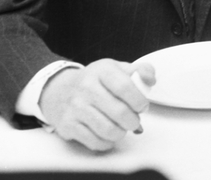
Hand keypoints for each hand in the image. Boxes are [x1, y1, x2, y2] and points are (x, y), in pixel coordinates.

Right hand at [39, 59, 153, 151]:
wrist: (60, 90)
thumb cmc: (94, 80)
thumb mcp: (116, 68)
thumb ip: (139, 71)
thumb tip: (151, 82)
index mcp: (102, 70)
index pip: (125, 86)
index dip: (139, 100)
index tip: (143, 106)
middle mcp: (87, 87)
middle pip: (118, 111)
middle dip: (133, 120)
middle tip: (135, 121)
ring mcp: (76, 107)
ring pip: (106, 129)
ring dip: (121, 133)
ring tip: (123, 128)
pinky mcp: (68, 126)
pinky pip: (93, 141)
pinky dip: (107, 142)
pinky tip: (109, 136)